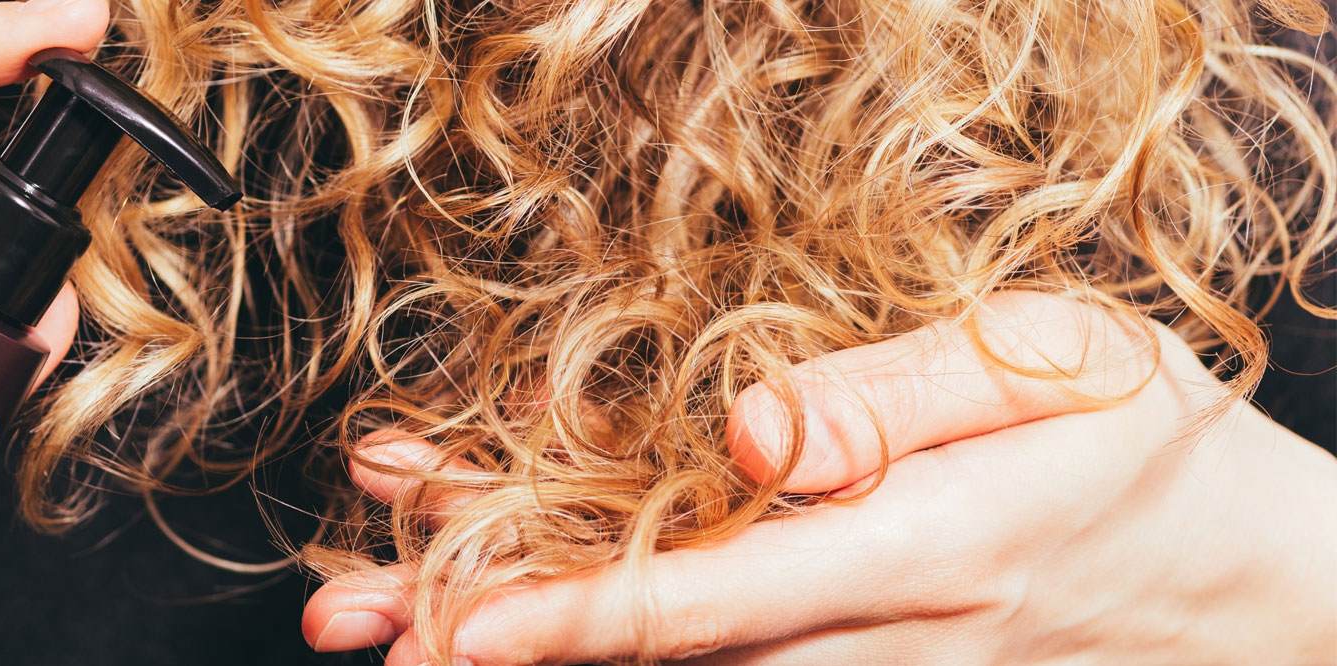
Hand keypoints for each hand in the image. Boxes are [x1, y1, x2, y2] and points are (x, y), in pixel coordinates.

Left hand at [304, 292, 1336, 663]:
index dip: (569, 619)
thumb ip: (898, 400)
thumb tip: (758, 435)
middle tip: (349, 615)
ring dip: (521, 640)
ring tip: (381, 617)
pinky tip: (515, 613)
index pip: (707, 599)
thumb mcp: (1058, 370)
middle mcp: (867, 639)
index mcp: (912, 551)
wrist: (1240, 590)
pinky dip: (605, 638)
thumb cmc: (1141, 455)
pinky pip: (717, 664)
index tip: (454, 631)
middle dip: (488, 631)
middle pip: (648, 650)